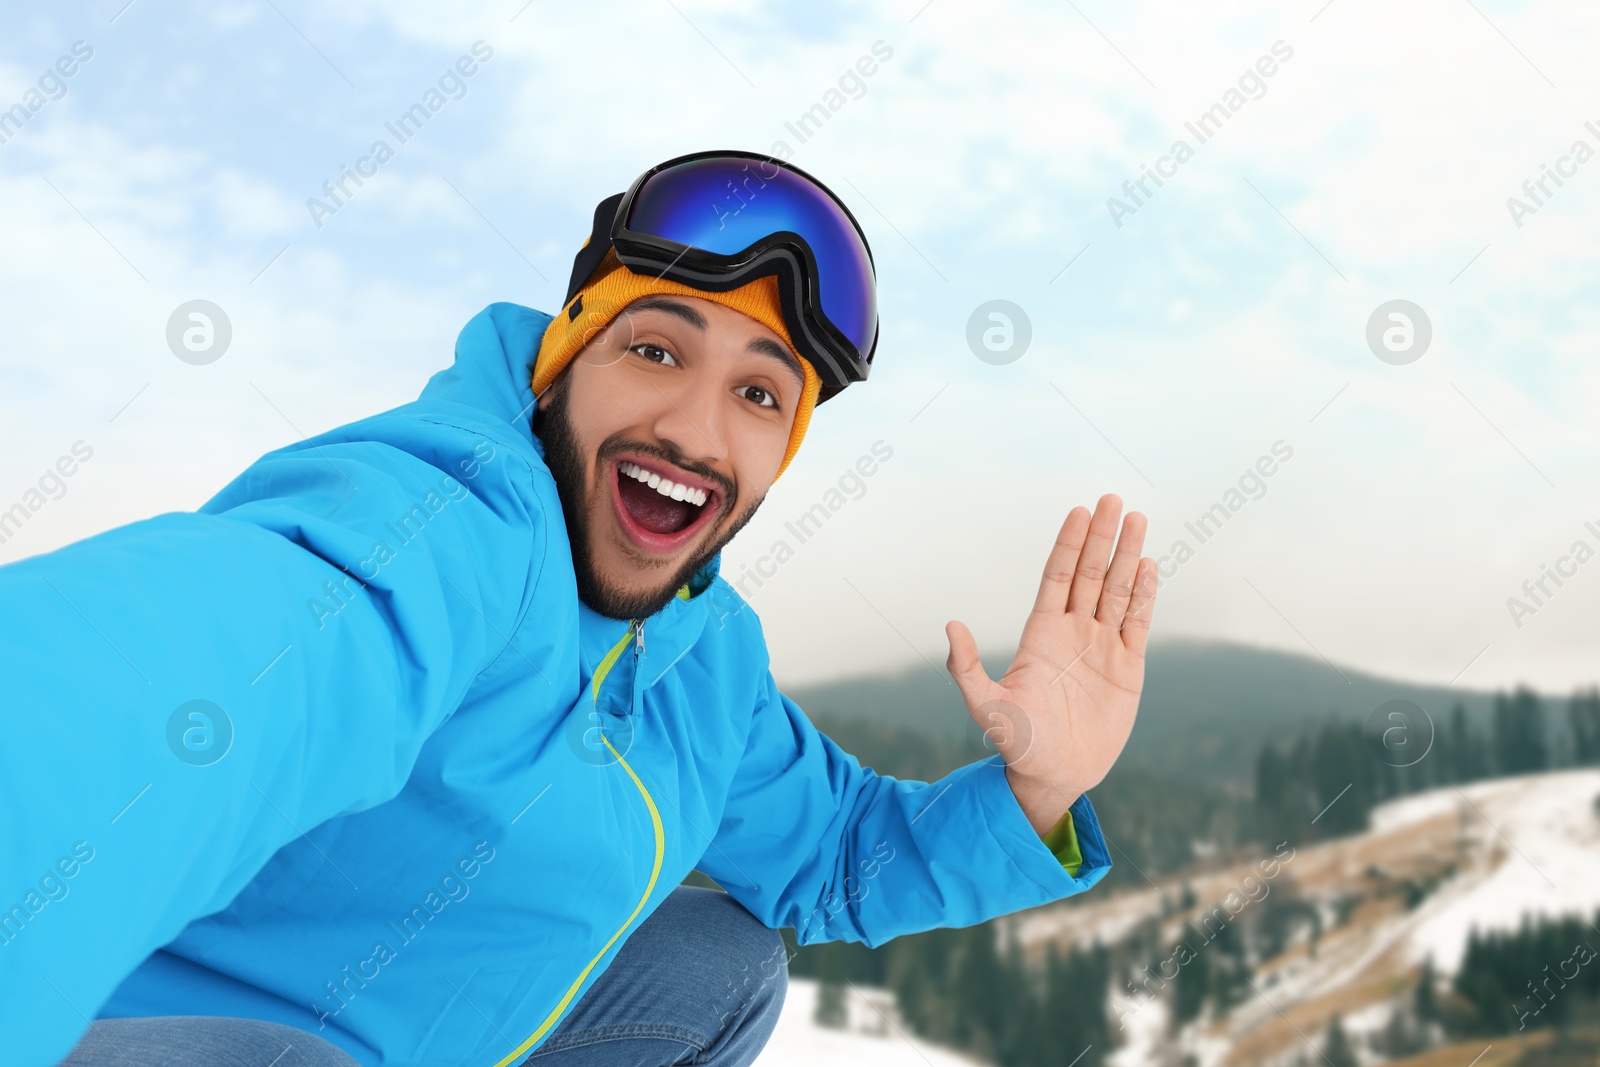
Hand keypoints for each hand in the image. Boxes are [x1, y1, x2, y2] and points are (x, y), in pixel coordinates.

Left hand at [945, 494, 1157, 835]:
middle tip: (1114, 498)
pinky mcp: (1127, 667)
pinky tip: (1150, 567)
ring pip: (1117, 591)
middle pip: (1091, 574)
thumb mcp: (986, 706)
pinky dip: (1145, 595)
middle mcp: (1072, 633)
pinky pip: (1137, 622)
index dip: (1069, 545)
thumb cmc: (1016, 743)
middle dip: (1102, 537)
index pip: (1057, 577)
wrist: (1053, 775)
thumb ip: (966, 668)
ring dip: (1127, 556)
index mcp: (1040, 635)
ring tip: (1138, 519)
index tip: (1079, 511)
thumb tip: (951, 625)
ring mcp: (1101, 647)